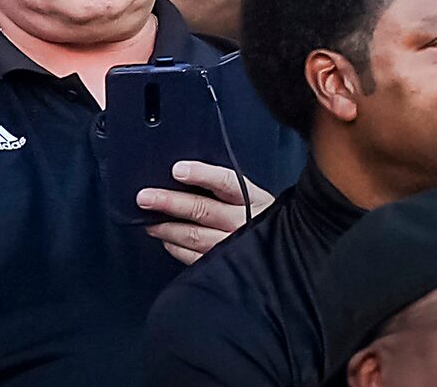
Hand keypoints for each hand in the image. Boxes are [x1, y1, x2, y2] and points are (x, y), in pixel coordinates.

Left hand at [138, 159, 273, 264]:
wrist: (291, 255)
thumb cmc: (265, 220)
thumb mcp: (257, 198)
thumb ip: (230, 188)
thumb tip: (185, 174)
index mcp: (253, 199)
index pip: (225, 182)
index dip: (200, 175)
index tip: (177, 170)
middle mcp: (244, 223)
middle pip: (202, 209)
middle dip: (170, 202)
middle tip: (145, 198)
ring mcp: (236, 248)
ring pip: (195, 236)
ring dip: (168, 228)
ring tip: (148, 221)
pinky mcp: (228, 268)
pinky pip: (197, 259)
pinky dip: (178, 249)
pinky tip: (166, 241)